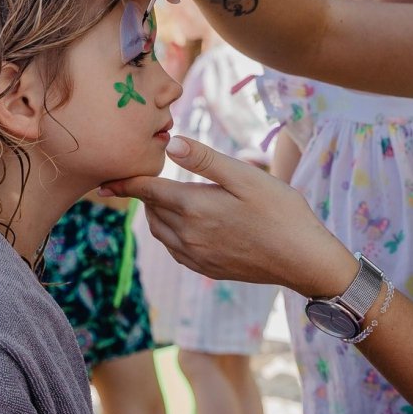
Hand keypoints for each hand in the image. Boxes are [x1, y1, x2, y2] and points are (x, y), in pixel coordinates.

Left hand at [105, 137, 355, 297]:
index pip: (148, 191)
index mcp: (194, 208)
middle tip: (146, 179)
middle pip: (152, 212)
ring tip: (164, 199)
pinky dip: (171, 235)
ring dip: (157, 215)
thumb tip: (170, 143)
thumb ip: (205, 160)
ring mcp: (197, 257)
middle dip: (146, 195)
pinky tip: (184, 226)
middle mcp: (189, 236)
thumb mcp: (246, 176)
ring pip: (161, 233)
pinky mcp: (208, 270)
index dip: (126, 182)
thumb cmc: (282, 211)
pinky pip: (176, 251)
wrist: (304, 260)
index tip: (108, 178)